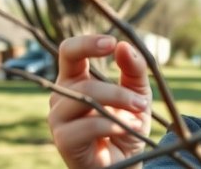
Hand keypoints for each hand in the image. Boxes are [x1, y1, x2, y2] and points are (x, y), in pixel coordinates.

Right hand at [48, 35, 151, 168]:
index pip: (69, 51)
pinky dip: (113, 125)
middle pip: (82, 81)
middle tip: (142, 101)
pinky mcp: (64, 141)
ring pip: (85, 100)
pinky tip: (128, 128)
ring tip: (139, 116)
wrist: (125, 164)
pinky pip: (87, 126)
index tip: (112, 43)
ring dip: (118, 105)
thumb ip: (134, 69)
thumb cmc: (127, 126)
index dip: (87, 43)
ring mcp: (58, 120)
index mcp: (75, 79)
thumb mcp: (138, 93)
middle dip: (117, 91)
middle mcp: (61, 97)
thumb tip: (123, 45)